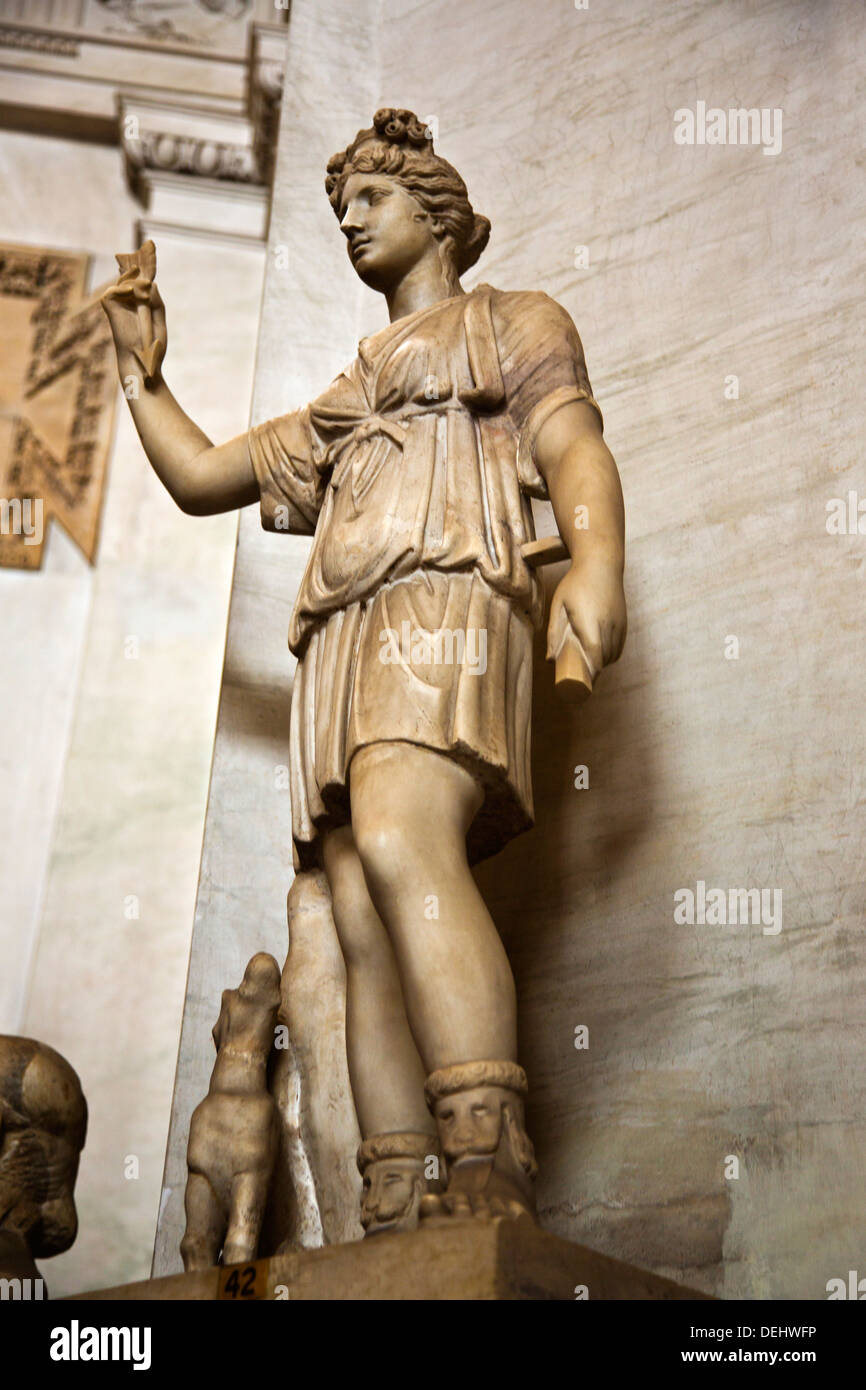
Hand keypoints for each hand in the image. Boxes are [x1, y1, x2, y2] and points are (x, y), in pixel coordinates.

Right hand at [100, 240, 165, 382]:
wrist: (143, 361)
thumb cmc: (152, 345)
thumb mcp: (158, 319)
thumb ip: (156, 300)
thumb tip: (151, 283)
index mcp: (141, 302)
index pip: (142, 277)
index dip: (146, 261)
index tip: (151, 244)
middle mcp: (128, 300)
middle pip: (131, 272)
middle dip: (140, 259)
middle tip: (150, 244)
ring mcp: (118, 303)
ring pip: (124, 279)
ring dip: (135, 280)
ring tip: (143, 290)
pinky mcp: (109, 307)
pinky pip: (113, 290)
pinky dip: (123, 289)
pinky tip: (133, 293)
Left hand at [547, 555, 626, 678]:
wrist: (601, 564)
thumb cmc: (576, 584)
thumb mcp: (559, 606)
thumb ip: (554, 633)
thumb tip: (550, 660)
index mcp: (591, 624)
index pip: (594, 657)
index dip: (589, 674)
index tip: (579, 684)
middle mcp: (609, 627)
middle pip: (604, 661)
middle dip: (593, 673)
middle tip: (577, 679)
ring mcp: (619, 624)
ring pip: (613, 655)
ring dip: (601, 664)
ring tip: (587, 667)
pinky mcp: (624, 622)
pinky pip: (619, 647)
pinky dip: (610, 655)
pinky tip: (600, 655)